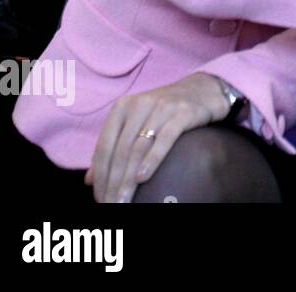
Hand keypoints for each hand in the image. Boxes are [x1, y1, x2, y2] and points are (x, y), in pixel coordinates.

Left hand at [84, 72, 228, 202]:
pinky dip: (152, 160)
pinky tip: (143, 178)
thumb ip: (114, 147)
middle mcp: (139, 105)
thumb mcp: (137, 123)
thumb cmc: (167, 111)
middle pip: (120, 151)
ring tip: (124, 200)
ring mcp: (162, 107)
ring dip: (129, 178)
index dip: (100, 176)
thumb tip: (90, 180)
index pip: (104, 147)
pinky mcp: (183, 112)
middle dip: (114, 182)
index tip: (100, 199)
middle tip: (112, 205)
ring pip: (138, 148)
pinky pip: (165, 139)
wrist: (205, 89)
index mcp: (122, 107)